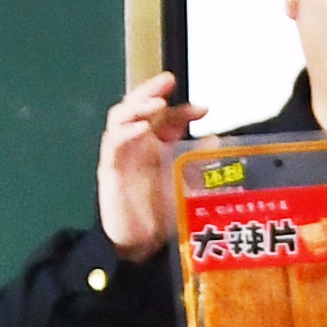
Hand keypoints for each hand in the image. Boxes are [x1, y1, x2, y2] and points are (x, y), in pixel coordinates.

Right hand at [93, 74, 201, 260]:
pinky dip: (126, 131)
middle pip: (137, 106)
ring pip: (120, 118)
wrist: (141, 245)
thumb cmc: (164, 215)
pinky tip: (142, 128)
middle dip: (151, 90)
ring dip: (137, 107)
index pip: (166, 118)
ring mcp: (120, 154)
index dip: (183, 110)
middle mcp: (136, 144)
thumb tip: (217, 138)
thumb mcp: (190, 184)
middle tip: (168, 81)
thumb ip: (202, 163)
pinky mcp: (109, 169)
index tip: (204, 109)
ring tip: (157, 104)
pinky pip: (112, 143)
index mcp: (155, 145)